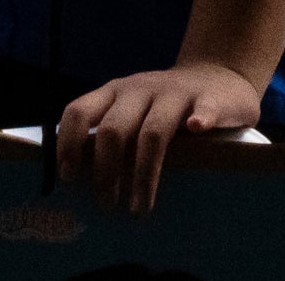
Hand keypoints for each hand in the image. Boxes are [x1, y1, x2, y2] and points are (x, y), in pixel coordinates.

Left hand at [54, 57, 258, 214]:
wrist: (216, 76)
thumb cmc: (163, 105)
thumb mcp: (130, 109)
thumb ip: (111, 132)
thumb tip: (81, 180)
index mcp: (114, 93)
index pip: (79, 111)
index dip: (69, 143)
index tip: (68, 177)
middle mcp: (139, 89)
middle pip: (114, 129)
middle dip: (105, 170)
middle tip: (106, 205)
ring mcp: (174, 93)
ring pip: (154, 132)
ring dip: (143, 174)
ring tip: (140, 208)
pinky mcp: (209, 99)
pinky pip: (204, 108)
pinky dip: (201, 119)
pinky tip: (197, 129)